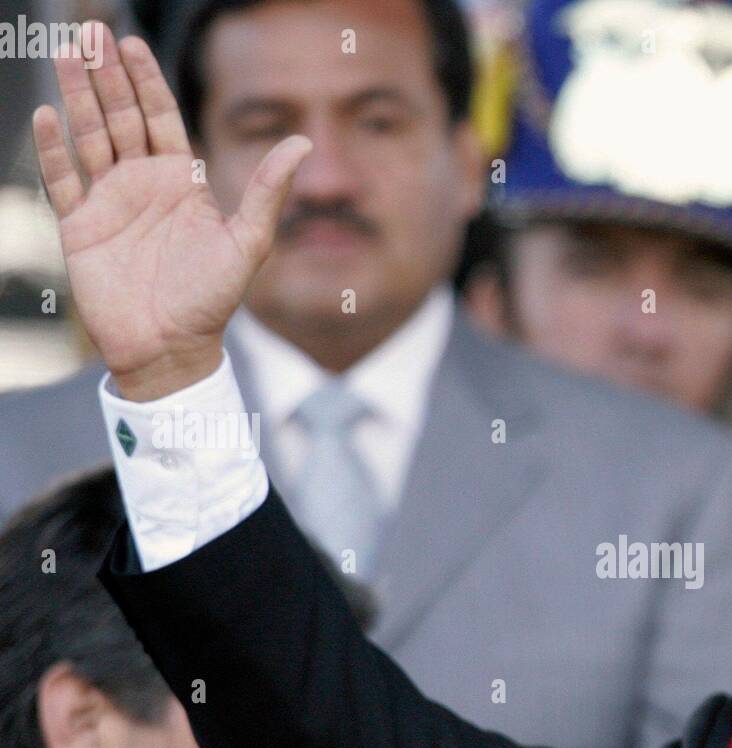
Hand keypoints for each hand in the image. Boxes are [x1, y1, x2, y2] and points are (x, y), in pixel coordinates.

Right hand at [31, 23, 310, 399]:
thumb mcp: (248, 243)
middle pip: (120, 117)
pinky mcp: (80, 229)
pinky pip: (62, 180)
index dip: (145, 80)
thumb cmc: (212, 301)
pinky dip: (53, 149)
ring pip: (89, 137)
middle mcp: (143, 186)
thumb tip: (302, 142)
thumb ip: (268, 192)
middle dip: (106, 76)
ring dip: (77, 96)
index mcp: (181, 184)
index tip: (130, 43)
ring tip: (67, 53)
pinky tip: (47, 114)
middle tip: (91, 32)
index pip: (160, 118)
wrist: (171, 349)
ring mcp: (109, 204)